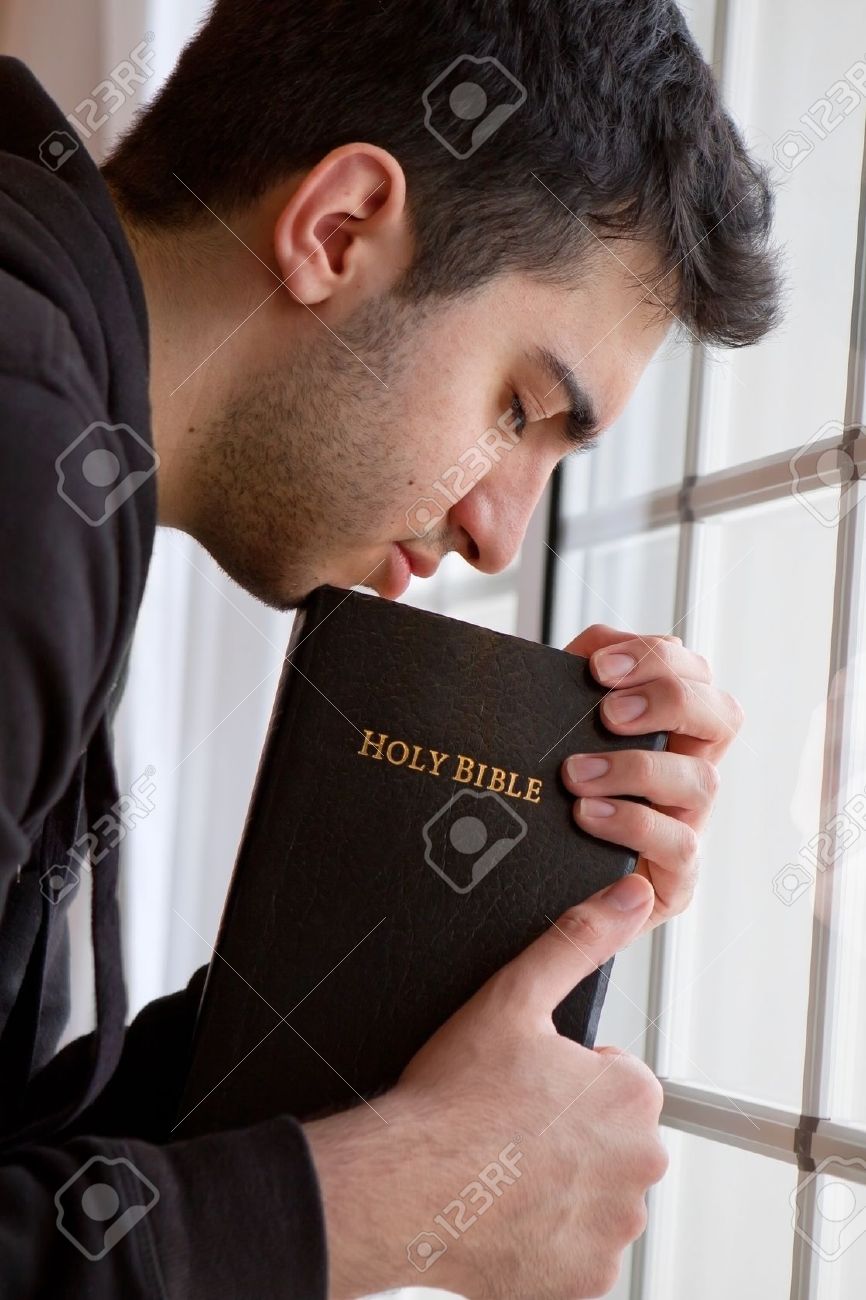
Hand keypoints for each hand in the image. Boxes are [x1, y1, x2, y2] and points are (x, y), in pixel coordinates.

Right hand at [304, 874, 666, 1299]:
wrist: (404, 1185)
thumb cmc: (452, 1100)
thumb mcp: (514, 997)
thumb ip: (578, 940)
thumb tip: (630, 898)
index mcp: (632, 1096)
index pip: (618, 1080)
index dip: (568, 1077)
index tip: (526, 1086)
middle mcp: (639, 1165)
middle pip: (612, 1139)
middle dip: (572, 1131)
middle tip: (511, 1125)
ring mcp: (613, 1228)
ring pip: (597, 1194)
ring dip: (563, 1183)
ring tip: (505, 1166)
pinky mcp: (585, 1279)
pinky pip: (578, 1249)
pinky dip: (550, 1235)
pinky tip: (509, 1211)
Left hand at [560, 623, 743, 934]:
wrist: (527, 879)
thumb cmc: (548, 796)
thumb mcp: (559, 730)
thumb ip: (577, 679)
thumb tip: (595, 649)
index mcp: (669, 728)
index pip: (694, 672)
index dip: (656, 658)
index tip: (598, 667)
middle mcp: (688, 769)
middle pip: (723, 715)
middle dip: (669, 700)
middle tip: (607, 712)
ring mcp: (687, 822)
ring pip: (703, 781)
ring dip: (637, 768)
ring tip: (575, 774)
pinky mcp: (675, 876)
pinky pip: (682, 846)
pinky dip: (634, 824)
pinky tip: (587, 814)